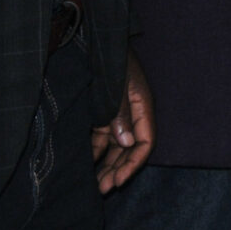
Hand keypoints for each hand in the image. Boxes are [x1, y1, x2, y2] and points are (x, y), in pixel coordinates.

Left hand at [90, 48, 153, 192]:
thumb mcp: (117, 85)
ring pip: (115, 148)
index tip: (119, 181)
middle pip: (130, 150)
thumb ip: (120, 113)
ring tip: (94, 185)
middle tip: (103, 189)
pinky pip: (101, 139)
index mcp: (142, 107)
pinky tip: (85, 166)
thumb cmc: (112, 60)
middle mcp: (132, 115)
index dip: (134, 164)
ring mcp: (116, 115)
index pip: (145, 142)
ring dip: (106, 166)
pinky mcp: (101, 114)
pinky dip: (95, 153)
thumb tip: (126, 143)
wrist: (97, 39)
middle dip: (118, 170)